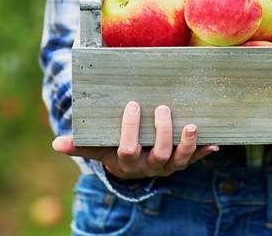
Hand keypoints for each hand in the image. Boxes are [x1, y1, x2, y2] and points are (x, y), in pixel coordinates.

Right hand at [52, 102, 217, 178]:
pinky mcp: (183, 161)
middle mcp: (150, 167)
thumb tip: (56, 143)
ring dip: (187, 144)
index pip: (128, 149)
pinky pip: (196, 158)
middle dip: (162, 132)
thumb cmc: (115, 149)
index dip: (130, 130)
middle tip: (163, 109)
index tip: (132, 105)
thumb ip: (81, 144)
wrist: (134, 166)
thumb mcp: (98, 147)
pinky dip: (205, 151)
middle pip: (158, 154)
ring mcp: (168, 165)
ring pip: (180, 159)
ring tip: (191, 125)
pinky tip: (215, 142)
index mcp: (128, 162)